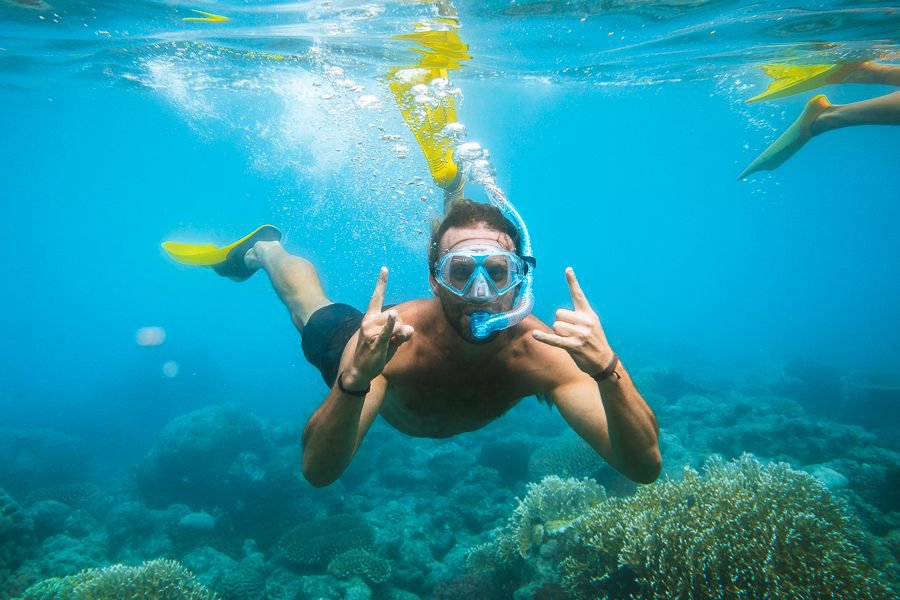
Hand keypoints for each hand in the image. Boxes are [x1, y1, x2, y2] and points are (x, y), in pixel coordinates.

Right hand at [346, 267, 413, 386]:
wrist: (360, 369)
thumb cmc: (375, 353)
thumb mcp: (390, 341)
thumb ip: (401, 333)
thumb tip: (411, 329)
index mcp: (370, 318)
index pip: (376, 298)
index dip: (381, 283)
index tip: (384, 269)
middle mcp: (368, 322)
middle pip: (394, 316)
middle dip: (401, 327)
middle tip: (400, 337)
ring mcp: (371, 332)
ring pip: (395, 325)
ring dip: (401, 334)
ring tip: (397, 342)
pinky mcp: (375, 342)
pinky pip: (386, 331)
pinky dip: (391, 325)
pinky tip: (394, 315)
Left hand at [532, 267, 614, 375]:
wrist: (604, 361)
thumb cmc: (594, 342)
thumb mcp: (592, 325)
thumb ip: (578, 317)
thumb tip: (559, 315)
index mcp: (588, 314)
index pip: (578, 295)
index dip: (572, 282)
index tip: (567, 269)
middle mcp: (585, 321)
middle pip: (559, 313)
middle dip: (560, 323)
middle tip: (570, 333)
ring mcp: (580, 334)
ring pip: (556, 326)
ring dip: (559, 334)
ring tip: (570, 340)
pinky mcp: (574, 346)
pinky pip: (555, 339)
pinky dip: (544, 337)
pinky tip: (535, 334)